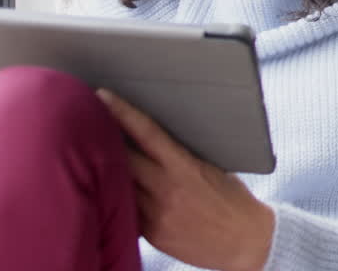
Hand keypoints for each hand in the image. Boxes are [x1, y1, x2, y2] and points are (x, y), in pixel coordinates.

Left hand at [97, 89, 274, 270]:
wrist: (247, 241)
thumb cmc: (234, 200)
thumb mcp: (215, 169)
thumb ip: (184, 157)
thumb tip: (157, 140)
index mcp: (186, 168)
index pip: (147, 133)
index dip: (123, 112)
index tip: (104, 96)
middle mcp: (166, 190)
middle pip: (122, 158)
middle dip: (105, 138)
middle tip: (90, 121)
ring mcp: (156, 214)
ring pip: (119, 185)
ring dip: (109, 170)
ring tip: (98, 155)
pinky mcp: (152, 234)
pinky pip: (126, 211)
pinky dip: (121, 198)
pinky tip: (118, 191)